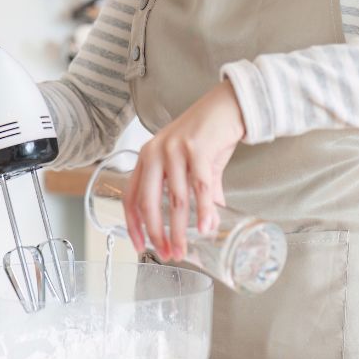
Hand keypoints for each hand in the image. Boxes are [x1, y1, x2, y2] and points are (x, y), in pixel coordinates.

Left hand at [124, 80, 245, 261]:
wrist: (228, 105)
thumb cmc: (208, 133)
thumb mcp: (193, 164)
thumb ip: (196, 193)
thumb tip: (207, 226)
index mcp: (147, 157)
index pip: (130, 196)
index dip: (133, 224)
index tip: (140, 246)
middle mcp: (155, 153)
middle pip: (147, 202)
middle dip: (156, 233)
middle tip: (167, 254)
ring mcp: (175, 150)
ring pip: (174, 199)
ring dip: (179, 230)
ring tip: (184, 249)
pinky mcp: (197, 149)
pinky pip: (199, 187)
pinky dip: (203, 210)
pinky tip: (205, 228)